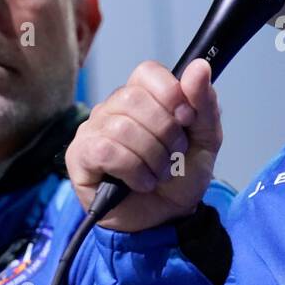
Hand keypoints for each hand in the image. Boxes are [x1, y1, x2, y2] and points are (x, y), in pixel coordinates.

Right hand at [66, 58, 220, 232]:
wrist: (168, 217)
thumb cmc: (181, 176)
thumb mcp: (205, 139)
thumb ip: (204, 103)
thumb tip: (199, 66)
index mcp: (142, 96)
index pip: (148, 72)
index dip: (170, 93)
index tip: (186, 120)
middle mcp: (113, 107)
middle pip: (135, 98)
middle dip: (166, 133)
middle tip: (173, 155)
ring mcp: (92, 130)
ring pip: (122, 127)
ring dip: (152, 157)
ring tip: (159, 173)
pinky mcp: (79, 156)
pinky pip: (105, 150)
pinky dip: (133, 170)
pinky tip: (140, 182)